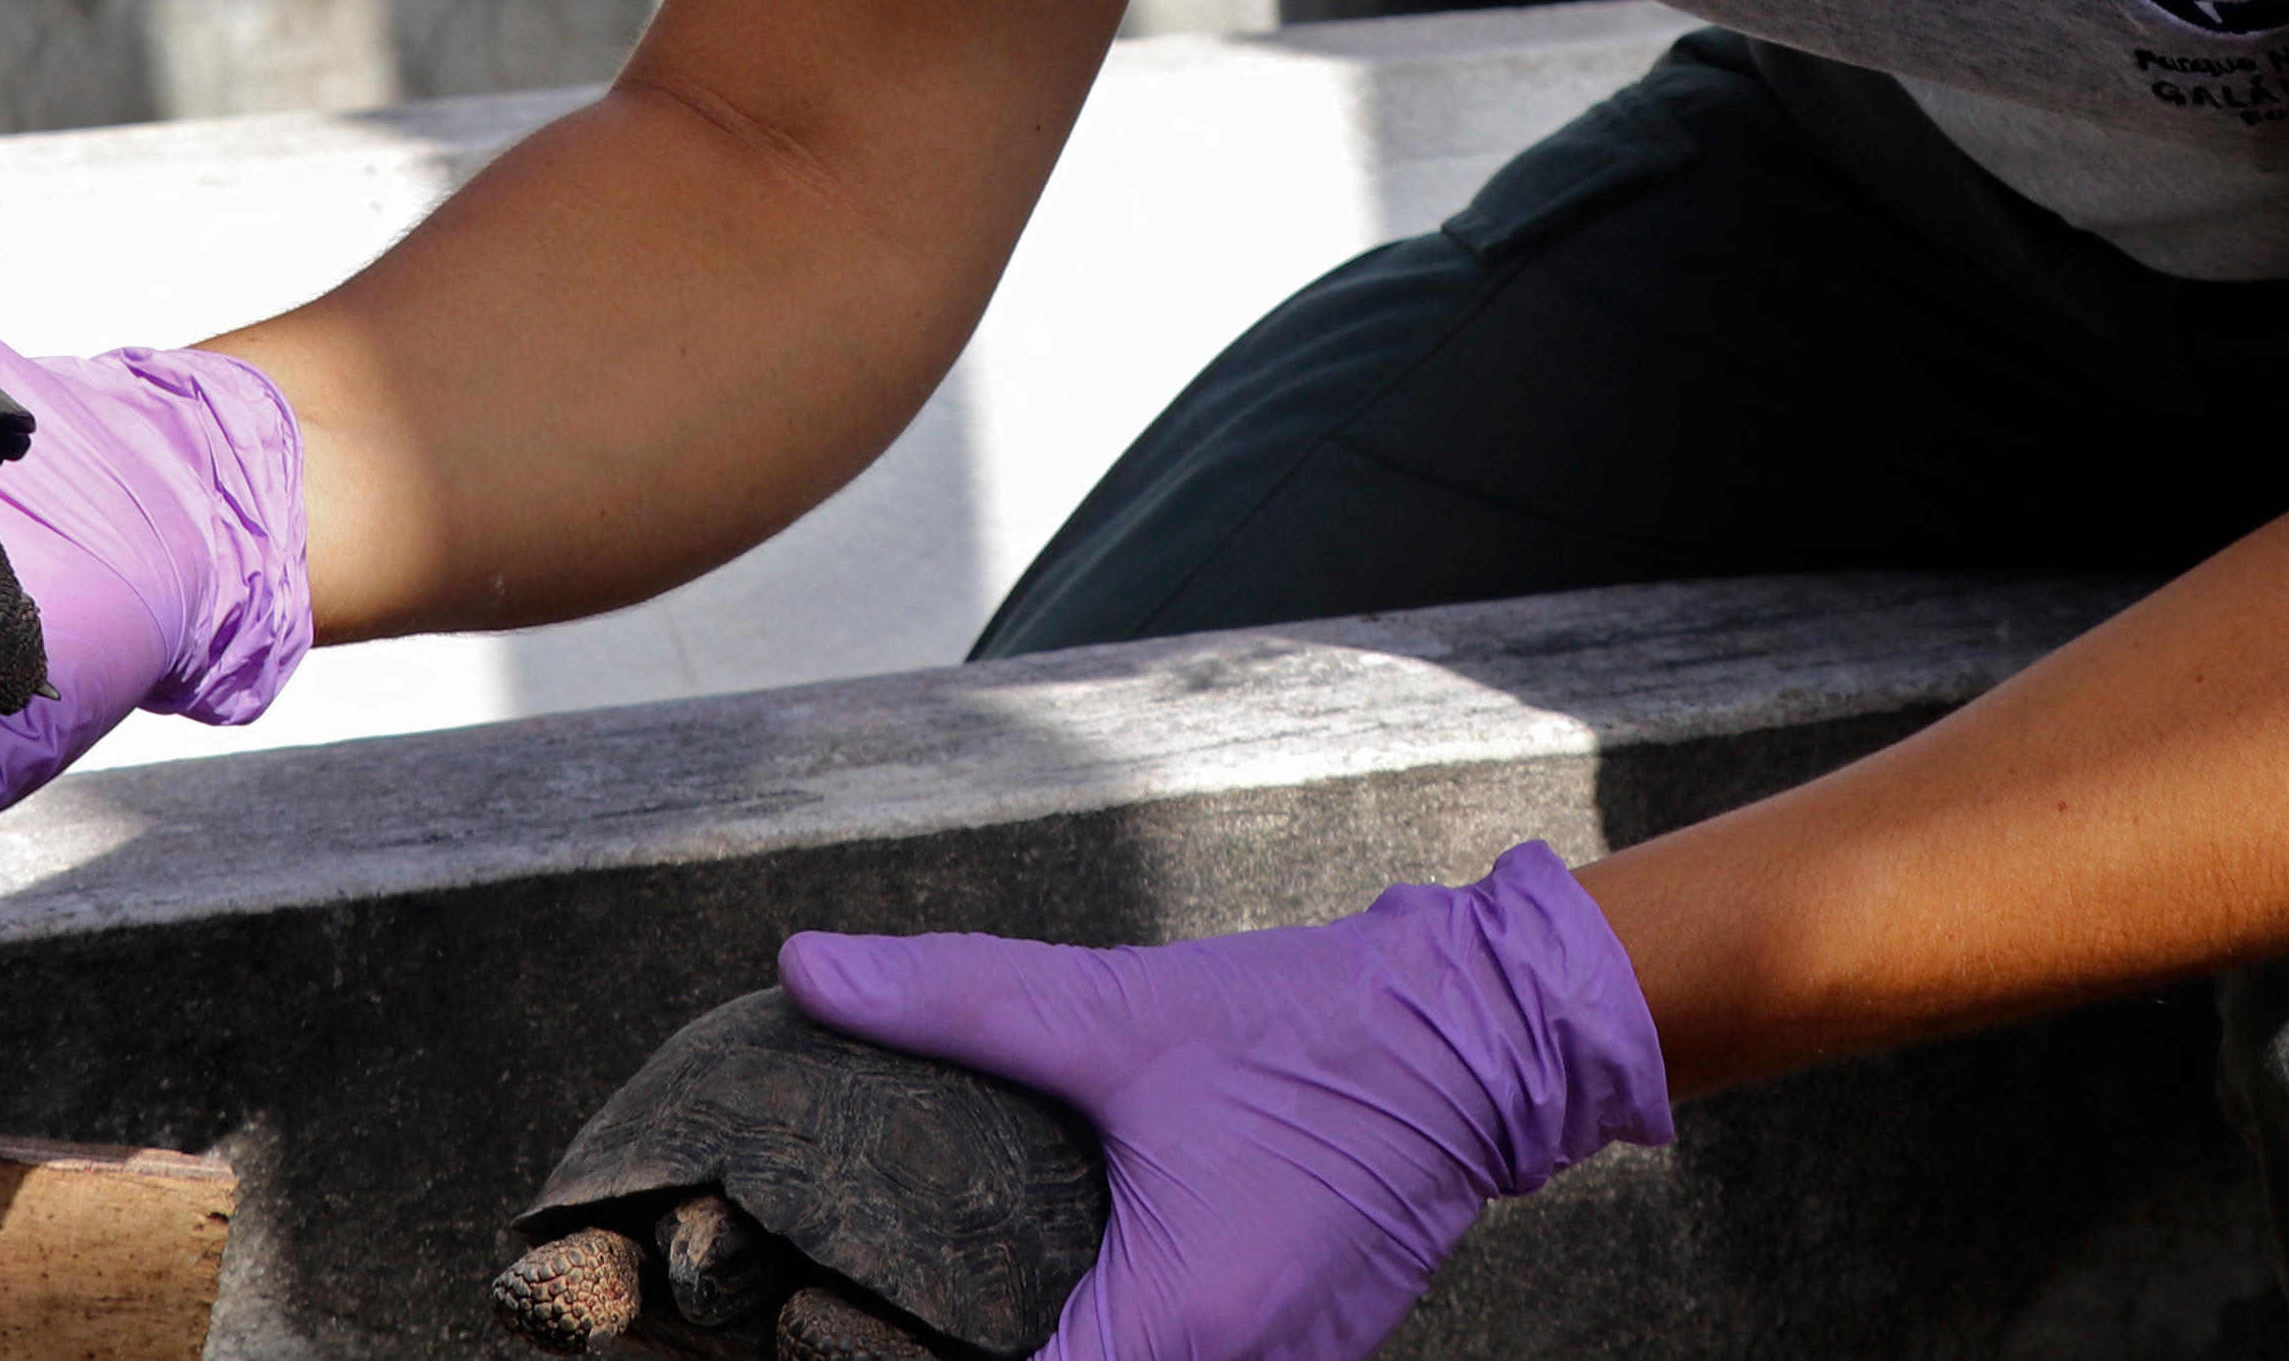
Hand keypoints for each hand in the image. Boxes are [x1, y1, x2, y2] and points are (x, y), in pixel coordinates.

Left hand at [778, 843, 1671, 1360]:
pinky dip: (1146, 1347)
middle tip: (907, 1323)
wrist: (1482, 1034)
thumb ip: (953, 998)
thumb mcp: (1118, 1010)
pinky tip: (1094, 1292)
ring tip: (984, 1314)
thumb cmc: (1310, 1028)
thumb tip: (806, 967)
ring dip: (1076, 1353)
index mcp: (1177, 1322)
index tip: (857, 1343)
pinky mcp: (1315, 1354)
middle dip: (992, 1360)